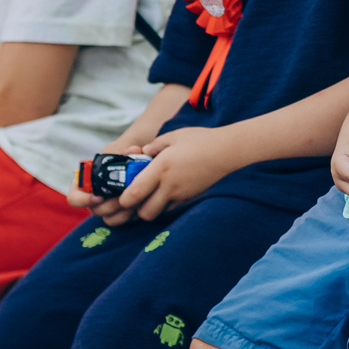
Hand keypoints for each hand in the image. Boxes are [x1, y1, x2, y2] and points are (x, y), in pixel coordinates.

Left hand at [104, 126, 231, 223]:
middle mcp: (169, 185)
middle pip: (145, 212)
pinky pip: (171, 207)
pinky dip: (165, 204)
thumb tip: (143, 152)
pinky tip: (166, 192)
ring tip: (150, 195)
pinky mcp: (190, 197)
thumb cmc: (199, 139)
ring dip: (151, 208)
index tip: (122, 196)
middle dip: (136, 210)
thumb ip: (154, 146)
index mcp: (160, 168)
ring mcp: (181, 193)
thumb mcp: (173, 136)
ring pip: (158, 212)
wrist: (227, 150)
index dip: (124, 199)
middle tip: (135, 198)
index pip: (135, 193)